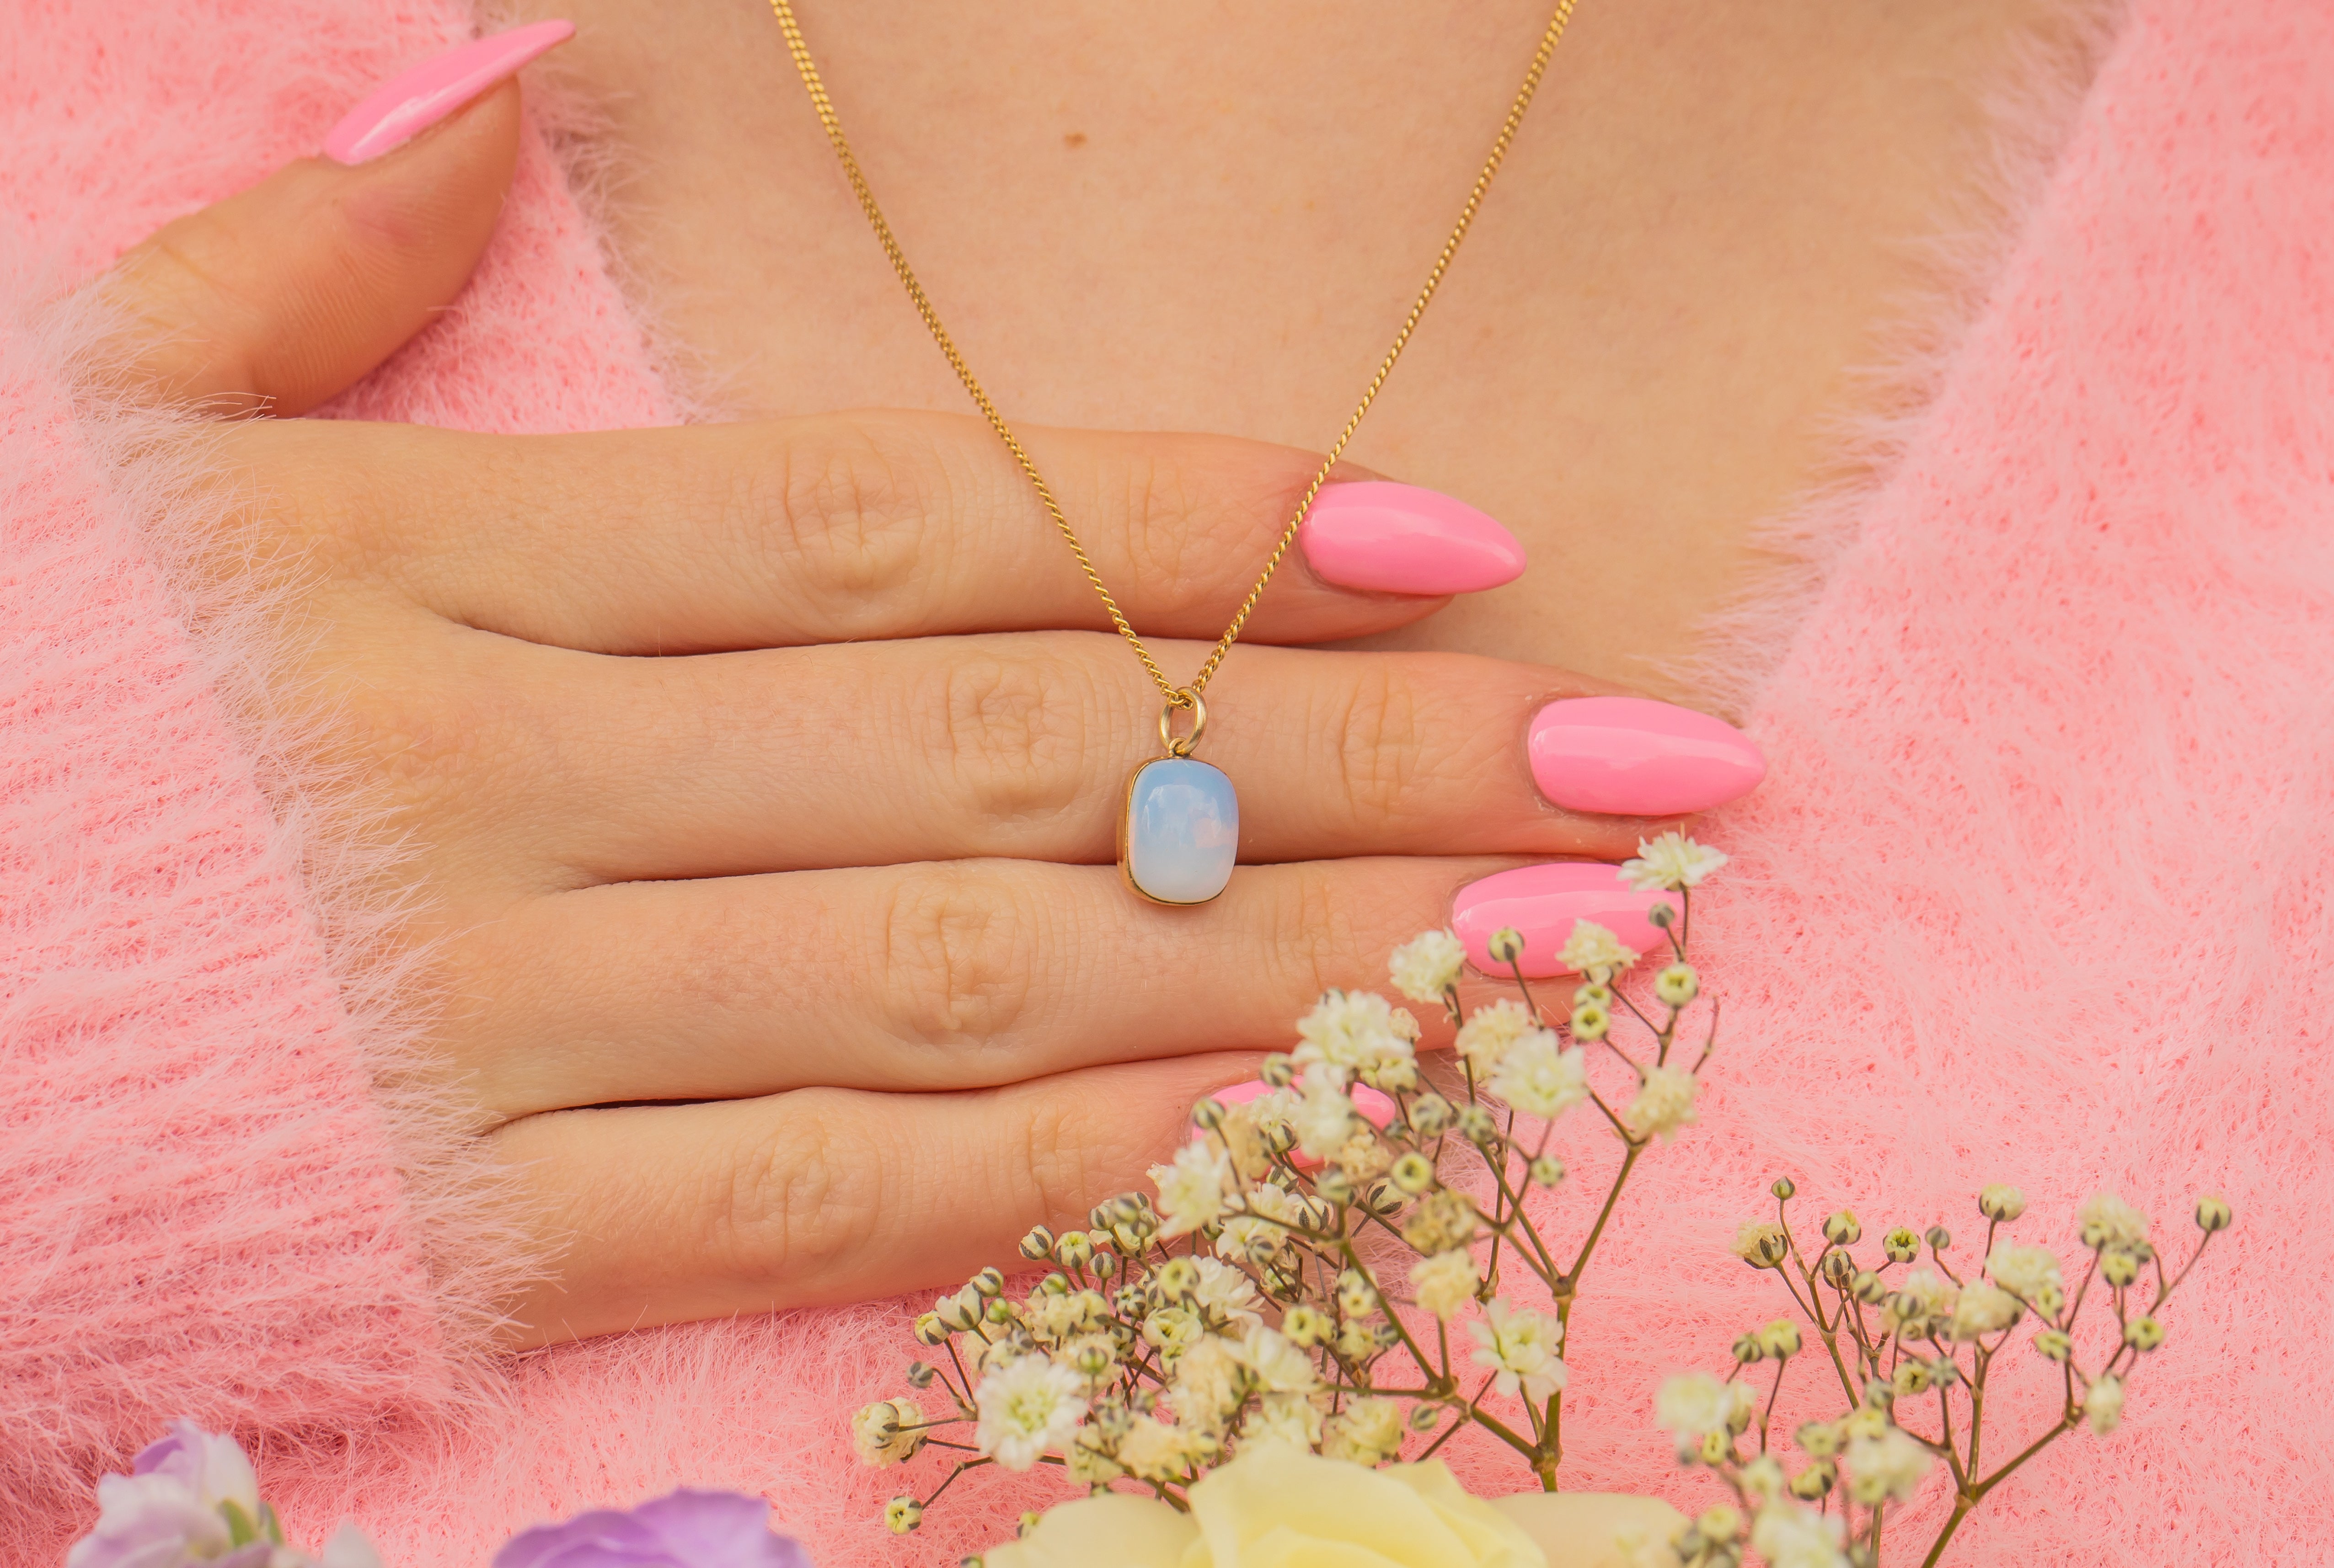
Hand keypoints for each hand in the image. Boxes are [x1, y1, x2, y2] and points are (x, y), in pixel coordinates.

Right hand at [83, 74, 1747, 1342]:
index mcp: (448, 566)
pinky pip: (840, 1197)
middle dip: (1359, 761)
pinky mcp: (483, 1222)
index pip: (923, 519)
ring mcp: (513, 1015)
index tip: (1457, 540)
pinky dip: (1076, 1172)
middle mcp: (522, 780)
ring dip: (1295, 972)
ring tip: (1551, 959)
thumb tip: (487, 99)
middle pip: (1032, 753)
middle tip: (1635, 772)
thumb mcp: (93, 436)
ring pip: (988, 980)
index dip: (1204, 517)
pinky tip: (1289, 1141)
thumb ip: (298, 278)